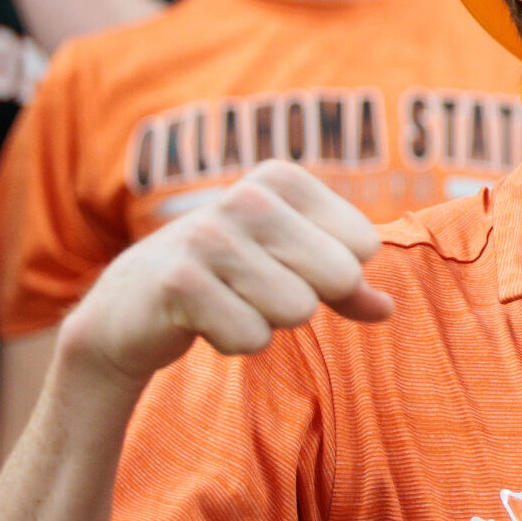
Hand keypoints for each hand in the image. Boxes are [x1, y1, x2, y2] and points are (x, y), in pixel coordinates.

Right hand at [57, 162, 387, 392]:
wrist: (133, 305)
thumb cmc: (228, 279)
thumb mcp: (292, 269)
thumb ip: (347, 287)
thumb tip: (388, 309)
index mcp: (281, 179)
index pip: (362, 246)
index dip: (333, 275)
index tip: (284, 267)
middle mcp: (247, 196)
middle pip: (339, 276)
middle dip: (304, 300)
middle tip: (255, 290)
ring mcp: (209, 235)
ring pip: (297, 310)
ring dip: (266, 322)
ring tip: (228, 302)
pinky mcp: (180, 281)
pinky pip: (252, 337)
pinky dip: (234, 341)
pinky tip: (203, 320)